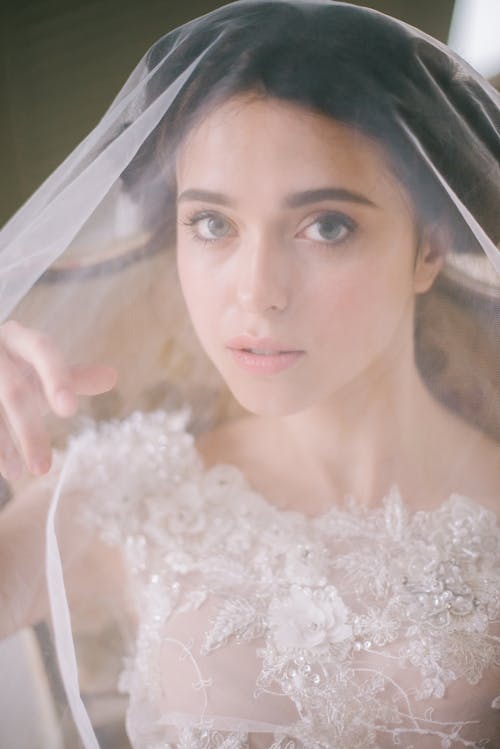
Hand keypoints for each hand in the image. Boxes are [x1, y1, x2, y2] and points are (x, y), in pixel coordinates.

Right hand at [0, 320, 116, 480]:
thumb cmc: (12, 369)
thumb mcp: (40, 371)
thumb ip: (72, 378)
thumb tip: (112, 376)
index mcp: (19, 338)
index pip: (42, 349)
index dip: (56, 378)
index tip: (69, 410)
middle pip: (14, 391)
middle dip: (29, 431)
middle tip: (44, 469)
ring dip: (2, 446)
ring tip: (17, 475)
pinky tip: (4, 467)